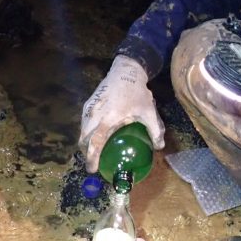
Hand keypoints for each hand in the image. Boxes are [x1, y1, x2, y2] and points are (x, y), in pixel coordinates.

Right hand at [79, 55, 164, 171]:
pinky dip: (86, 133)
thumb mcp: (148, 112)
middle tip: (94, 163)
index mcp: (108, 119)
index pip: (95, 142)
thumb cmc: (137, 92)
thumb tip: (159, 147)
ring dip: (85, 143)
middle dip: (86, 153)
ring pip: (82, 131)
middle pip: (84, 139)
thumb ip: (154, 130)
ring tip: (93, 152)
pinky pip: (83, 123)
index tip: (92, 169)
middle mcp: (94, 114)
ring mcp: (89, 108)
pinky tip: (94, 137)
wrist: (125, 71)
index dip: (92, 157)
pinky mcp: (88, 104)